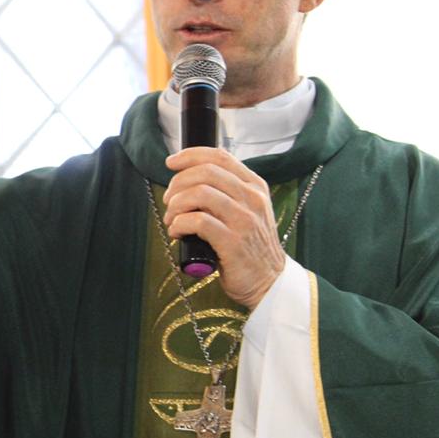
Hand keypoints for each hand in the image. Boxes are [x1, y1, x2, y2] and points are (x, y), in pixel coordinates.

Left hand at [163, 147, 285, 309]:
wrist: (269, 281)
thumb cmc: (249, 246)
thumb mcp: (246, 211)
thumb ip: (225, 192)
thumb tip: (185, 180)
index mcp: (254, 186)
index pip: (219, 156)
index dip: (190, 155)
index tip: (170, 163)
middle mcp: (252, 199)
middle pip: (205, 172)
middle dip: (178, 183)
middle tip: (169, 201)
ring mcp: (244, 220)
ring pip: (199, 193)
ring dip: (176, 205)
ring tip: (172, 220)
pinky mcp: (233, 242)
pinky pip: (198, 221)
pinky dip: (179, 224)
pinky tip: (177, 233)